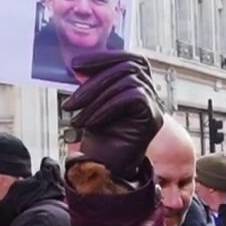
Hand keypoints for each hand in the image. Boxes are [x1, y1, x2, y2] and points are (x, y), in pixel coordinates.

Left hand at [61, 52, 163, 182]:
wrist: (107, 169)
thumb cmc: (100, 136)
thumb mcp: (94, 102)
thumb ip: (95, 82)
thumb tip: (80, 63)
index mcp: (140, 86)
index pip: (131, 59)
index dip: (105, 57)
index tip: (76, 64)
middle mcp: (152, 94)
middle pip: (128, 68)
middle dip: (94, 81)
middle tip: (70, 101)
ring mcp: (155, 106)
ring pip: (128, 82)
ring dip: (95, 98)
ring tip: (75, 116)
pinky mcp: (153, 118)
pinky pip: (131, 98)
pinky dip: (105, 108)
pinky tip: (90, 123)